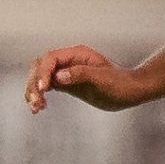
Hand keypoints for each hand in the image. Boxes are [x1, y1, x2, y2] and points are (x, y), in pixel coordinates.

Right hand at [25, 45, 151, 113]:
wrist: (130, 91)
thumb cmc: (120, 84)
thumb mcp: (102, 79)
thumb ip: (80, 74)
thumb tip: (58, 77)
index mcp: (77, 54)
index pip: (50, 59)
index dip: (43, 72)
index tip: (43, 89)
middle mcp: (69, 61)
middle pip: (40, 66)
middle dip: (34, 83)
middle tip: (36, 101)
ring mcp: (67, 72)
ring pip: (41, 77)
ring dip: (34, 91)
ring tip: (36, 108)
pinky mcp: (67, 84)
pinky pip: (47, 87)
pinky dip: (40, 96)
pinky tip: (39, 108)